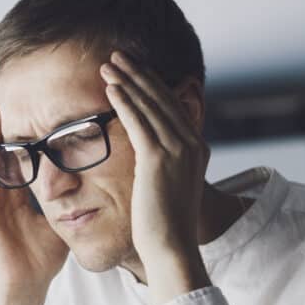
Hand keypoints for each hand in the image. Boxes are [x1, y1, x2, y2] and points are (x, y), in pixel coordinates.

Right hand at [0, 100, 68, 298]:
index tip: (37, 113)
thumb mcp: (60, 224)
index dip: (28, 138)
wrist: (24, 286)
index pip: (23, 160)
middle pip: (3, 152)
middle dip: (7, 126)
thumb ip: (69, 205)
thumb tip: (93, 190)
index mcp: (19, 200)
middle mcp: (2, 196)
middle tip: (11, 97)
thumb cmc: (41, 263)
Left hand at [100, 51, 209, 304]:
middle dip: (139, 74)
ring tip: (108, 64)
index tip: (134, 69)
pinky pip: (138, 122)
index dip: (152, 85)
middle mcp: (191, 144)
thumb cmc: (165, 227)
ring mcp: (177, 150)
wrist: (172, 248)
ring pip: (150, 105)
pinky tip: (110, 88)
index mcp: (196, 149)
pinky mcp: (158, 160)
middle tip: (118, 56)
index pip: (172, 107)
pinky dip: (124, 101)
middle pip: (162, 98)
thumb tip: (153, 162)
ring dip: (128, 81)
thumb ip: (165, 168)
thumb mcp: (170, 189)